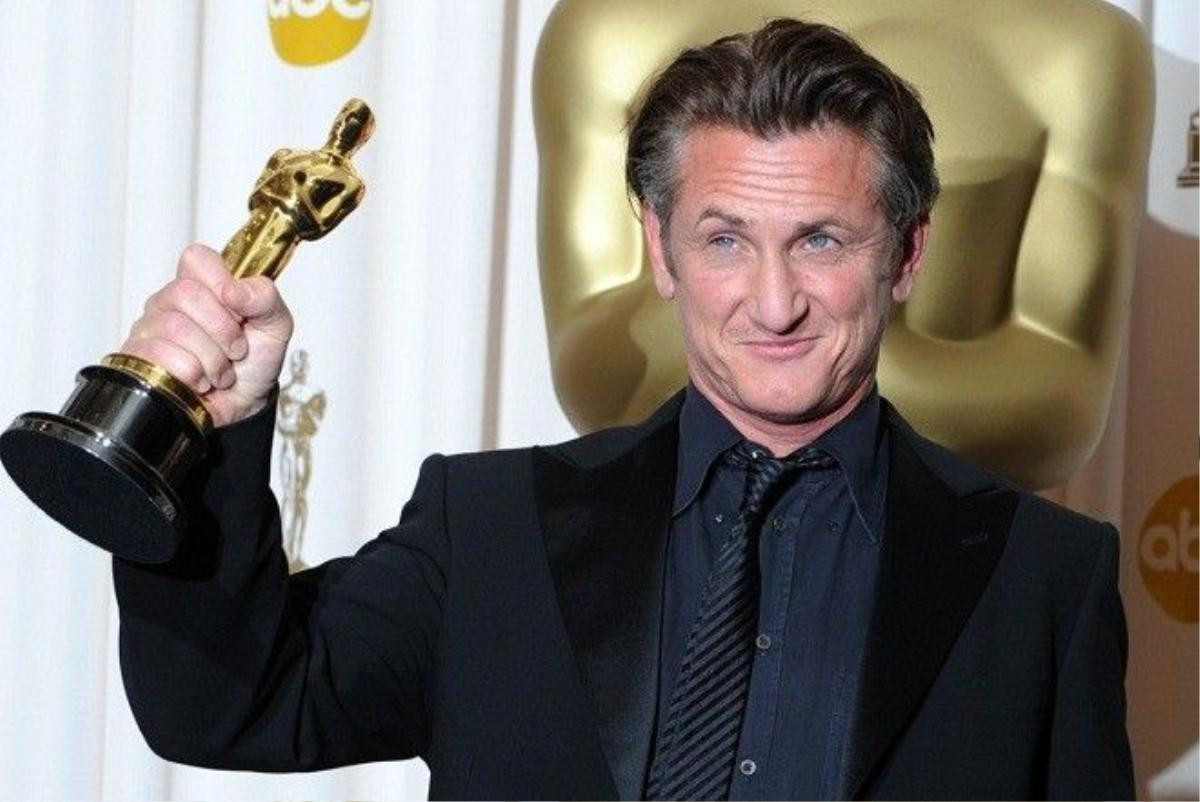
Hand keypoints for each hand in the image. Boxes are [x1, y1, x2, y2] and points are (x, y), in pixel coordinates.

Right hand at [119, 244, 293, 426]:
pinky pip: (161, 356)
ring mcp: (150, 328)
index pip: (196, 258)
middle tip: (236, 349)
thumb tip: (233, 289)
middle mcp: (170, 300)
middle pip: (185, 293)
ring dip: (212, 359)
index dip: (221, 283)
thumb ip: (264, 298)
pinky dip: (194, 374)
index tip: (239, 311)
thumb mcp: (275, 326)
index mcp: (202, 284)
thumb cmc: (254, 361)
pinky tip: (200, 380)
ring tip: (221, 370)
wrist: (243, 405)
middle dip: (223, 330)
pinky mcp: (138, 357)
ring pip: (176, 328)